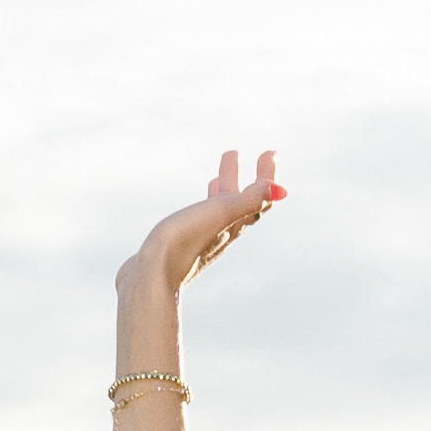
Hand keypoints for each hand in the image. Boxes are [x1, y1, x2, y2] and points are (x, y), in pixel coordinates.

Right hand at [116, 148, 280, 321]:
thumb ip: (248, 200)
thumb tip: (279, 189)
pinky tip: (190, 210)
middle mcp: (222, 234)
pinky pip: (197, 222)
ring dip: (220, 191)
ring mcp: (201, 241)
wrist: (151, 278)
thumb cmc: (186, 242)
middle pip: (238, 201)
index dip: (266, 175)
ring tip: (215, 176)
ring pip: (217, 212)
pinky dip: (199, 210)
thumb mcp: (220, 214)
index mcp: (234, 224)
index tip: (269, 152)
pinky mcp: (180, 245)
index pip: (259, 197)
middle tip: (236, 154)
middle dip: (240, 177)